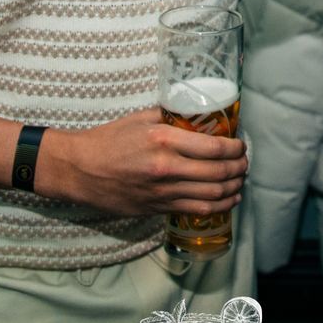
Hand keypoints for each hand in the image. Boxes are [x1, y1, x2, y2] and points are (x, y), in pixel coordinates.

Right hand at [36, 108, 247, 216]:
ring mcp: (162, 192)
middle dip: (240, 168)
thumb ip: (171, 116)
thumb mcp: (140, 119)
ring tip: (240, 180)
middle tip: (245, 162)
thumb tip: (196, 112)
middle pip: (219, 173)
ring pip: (212, 195)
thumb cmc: (107, 140)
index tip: (241, 145)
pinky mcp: (156, 208)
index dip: (236, 148)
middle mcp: (167, 168)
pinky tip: (227, 200)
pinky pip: (196, 210)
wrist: (77, 169)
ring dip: (234, 188)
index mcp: (164, 141)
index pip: (215, 148)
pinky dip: (218, 206)